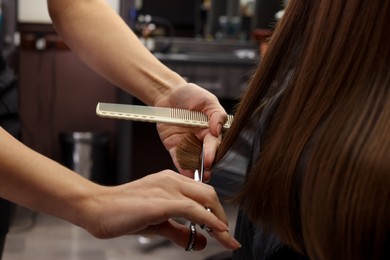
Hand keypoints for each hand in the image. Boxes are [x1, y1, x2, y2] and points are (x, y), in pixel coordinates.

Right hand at [83, 170, 240, 250]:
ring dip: (219, 221)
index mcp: (170, 181)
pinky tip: (217, 230)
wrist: (96, 207)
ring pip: (205, 199)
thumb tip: (201, 242)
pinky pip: (192, 208)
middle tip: (226, 236)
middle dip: (221, 216)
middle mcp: (171, 180)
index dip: (215, 212)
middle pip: (209, 194)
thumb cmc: (122, 212)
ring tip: (226, 239)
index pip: (201, 194)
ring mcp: (166, 187)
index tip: (223, 230)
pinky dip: (208, 220)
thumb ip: (179, 231)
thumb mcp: (157, 223)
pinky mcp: (161, 200)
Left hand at [154, 83, 226, 180]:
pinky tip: (185, 174)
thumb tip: (218, 129)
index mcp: (211, 130)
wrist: (168, 93)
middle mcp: (200, 140)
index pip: (214, 144)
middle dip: (205, 165)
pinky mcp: (174, 147)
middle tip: (205, 173)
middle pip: (204, 155)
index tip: (210, 160)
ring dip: (194, 170)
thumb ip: (216, 114)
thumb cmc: (191, 95)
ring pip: (192, 160)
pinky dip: (181, 166)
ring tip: (195, 178)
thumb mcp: (207, 100)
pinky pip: (178, 158)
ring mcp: (187, 144)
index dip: (212, 153)